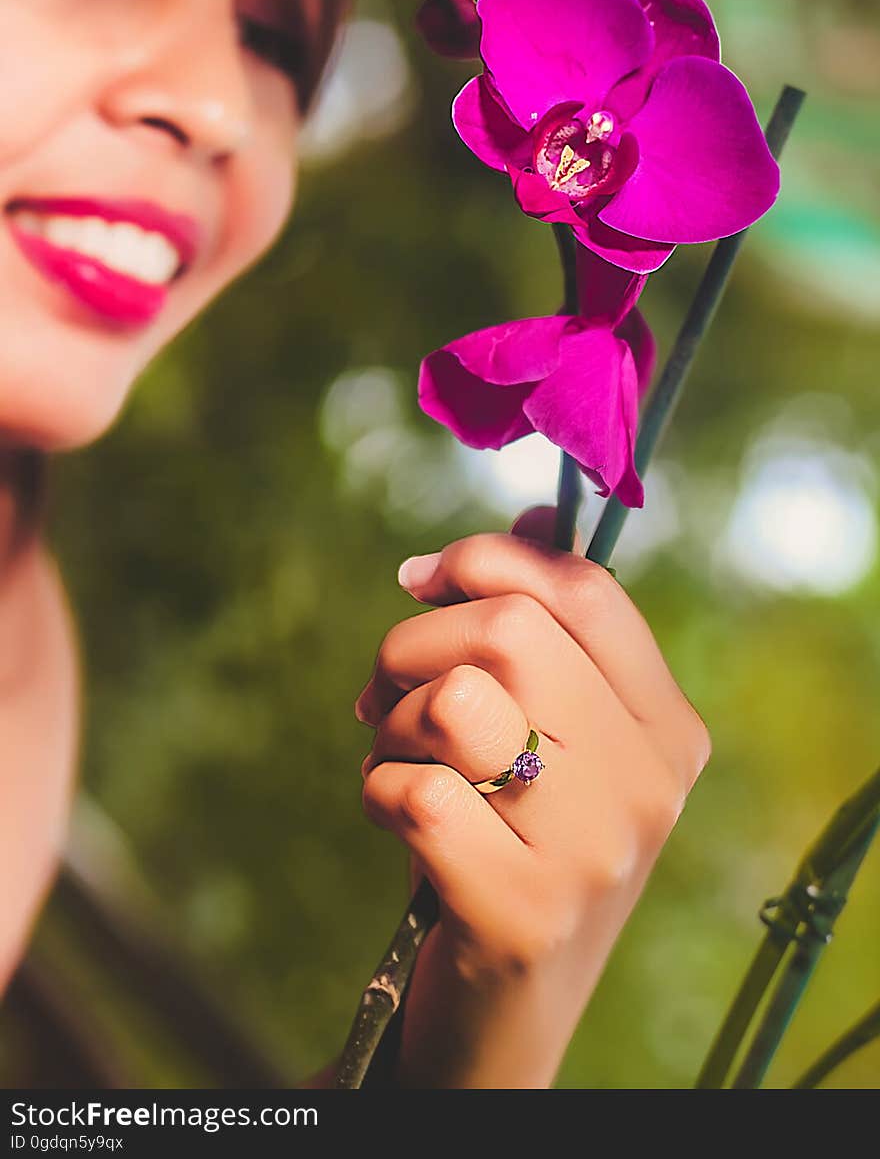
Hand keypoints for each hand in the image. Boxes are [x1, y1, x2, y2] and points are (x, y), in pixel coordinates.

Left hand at [358, 506, 709, 1088]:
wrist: (501, 1013)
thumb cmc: (512, 844)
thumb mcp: (550, 736)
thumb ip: (545, 627)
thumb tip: (529, 511)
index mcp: (668, 727)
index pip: (584, 588)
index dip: (486, 558)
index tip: (422, 580)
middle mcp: (651, 785)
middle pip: (506, 630)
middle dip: (412, 644)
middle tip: (387, 694)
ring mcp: (595, 854)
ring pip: (454, 702)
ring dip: (392, 724)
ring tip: (397, 761)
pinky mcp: (523, 914)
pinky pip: (410, 793)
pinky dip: (376, 794)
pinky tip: (398, 824)